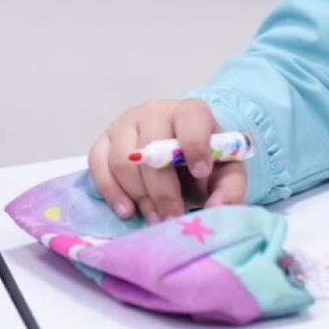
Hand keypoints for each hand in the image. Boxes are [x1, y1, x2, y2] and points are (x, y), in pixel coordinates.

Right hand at [86, 98, 247, 223]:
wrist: (179, 158)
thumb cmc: (203, 163)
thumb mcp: (225, 173)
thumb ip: (230, 188)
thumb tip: (218, 208)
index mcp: (191, 112)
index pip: (191, 117)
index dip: (195, 144)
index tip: (201, 173)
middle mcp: (156, 111)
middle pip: (152, 146)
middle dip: (163, 190)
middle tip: (172, 218)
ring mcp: (125, 124)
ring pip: (123, 160)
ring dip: (139, 195)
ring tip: (155, 217)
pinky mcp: (104, 142)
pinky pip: (98, 166)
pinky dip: (111, 192)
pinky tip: (128, 210)